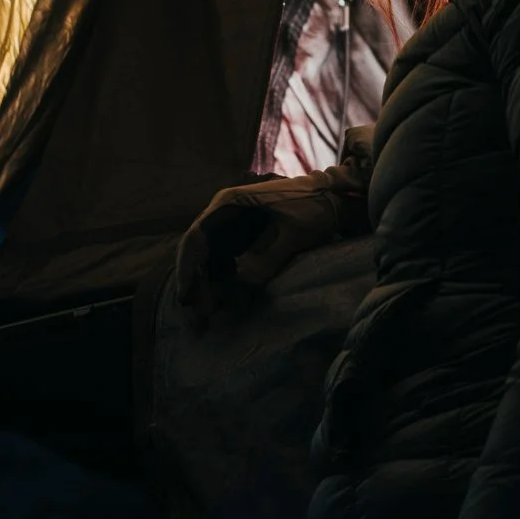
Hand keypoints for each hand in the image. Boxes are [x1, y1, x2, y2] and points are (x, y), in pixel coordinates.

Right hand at [174, 167, 358, 316]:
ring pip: (213, 263)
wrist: (334, 200)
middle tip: (201, 317)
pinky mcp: (245, 241)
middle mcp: (224, 215)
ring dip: (212, 290)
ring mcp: (233, 228)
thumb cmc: (314, 208)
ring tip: (212, 318)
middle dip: (199, 286)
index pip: (197, 238)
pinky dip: (230, 286)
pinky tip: (235, 306)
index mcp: (228, 204)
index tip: (186, 296)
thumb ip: (269, 258)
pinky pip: (229, 266)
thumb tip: (244, 287)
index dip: (188, 269)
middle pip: (201, 254)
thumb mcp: (293, 233)